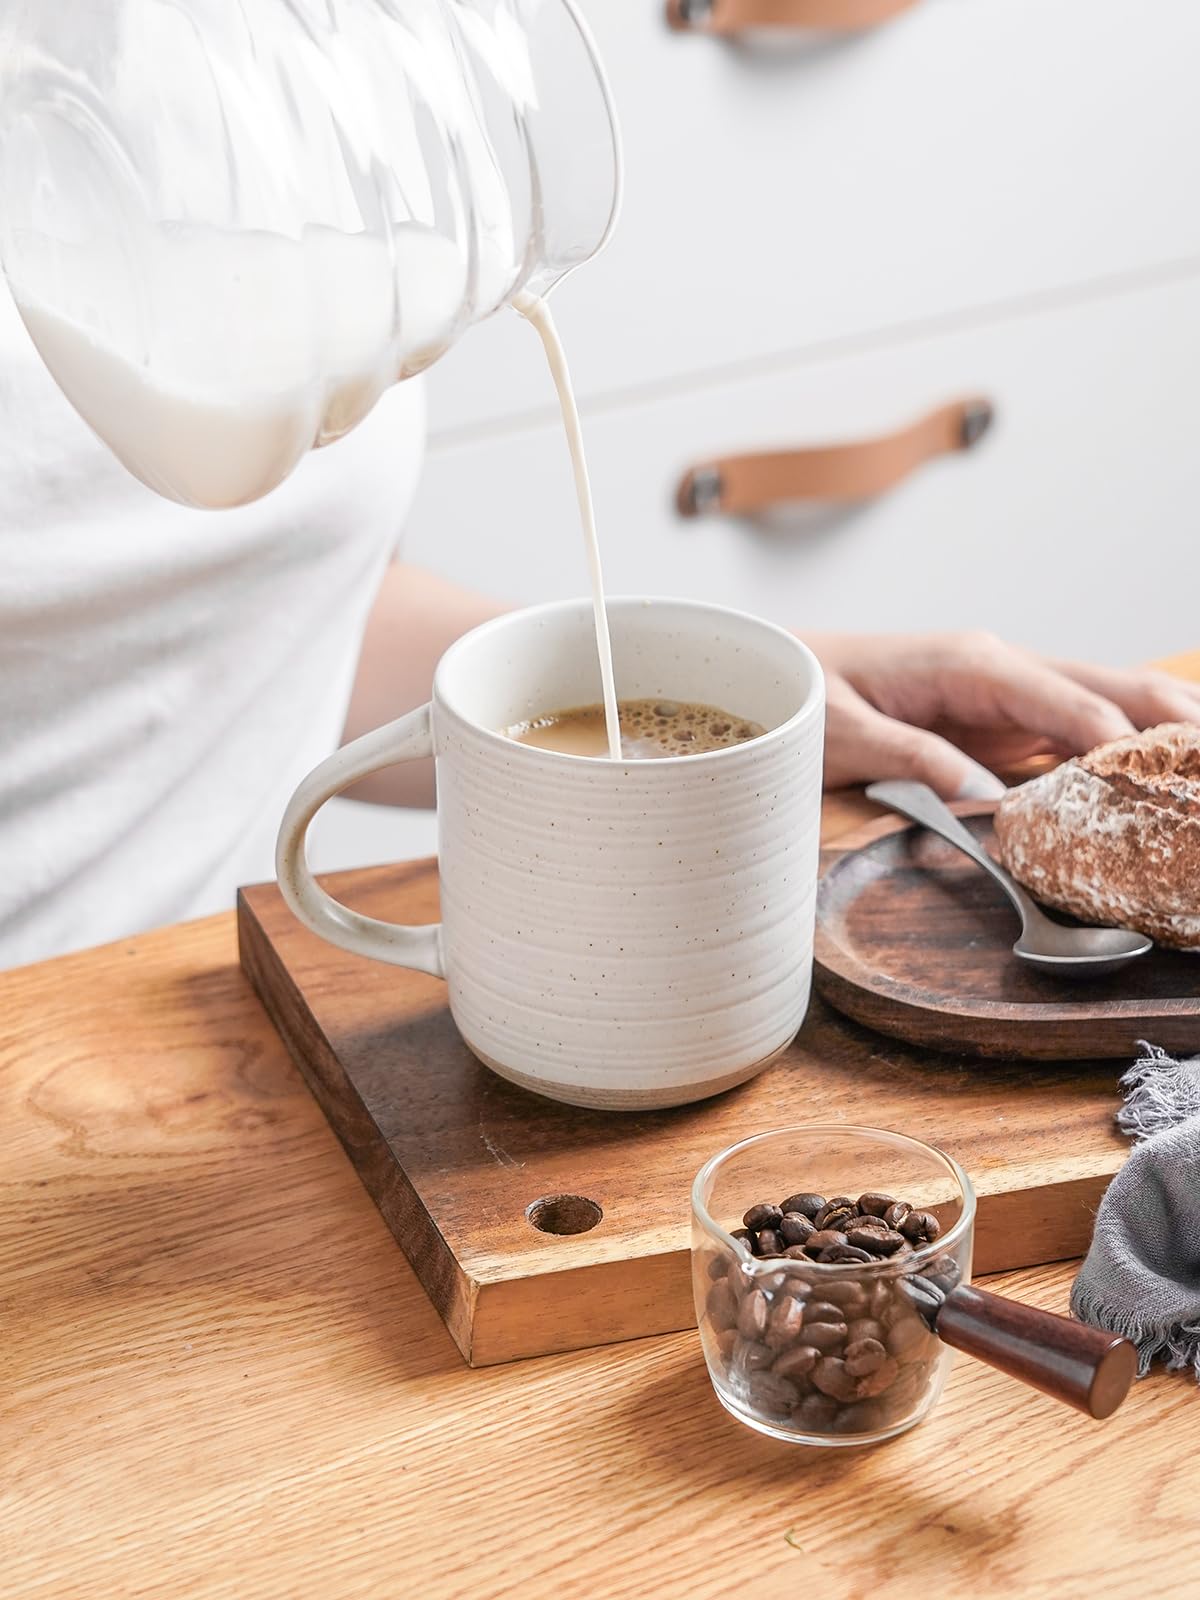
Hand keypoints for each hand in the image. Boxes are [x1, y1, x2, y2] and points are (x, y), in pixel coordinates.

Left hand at [802, 631, 1199, 797]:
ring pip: (1108, 701)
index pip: (1067, 700)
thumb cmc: (801, 698)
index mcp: (970, 664)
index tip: (1160, 777)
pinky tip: (1161, 774)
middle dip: (1175, 720)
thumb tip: (983, 795)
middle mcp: (1003, 668)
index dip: (1119, 740)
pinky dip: (1128, 747)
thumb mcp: (841, 733)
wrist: (778, 675)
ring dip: (1165, 729)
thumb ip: (910, 760)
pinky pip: (1079, 728)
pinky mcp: (1004, 718)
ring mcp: (1009, 692)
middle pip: (1112, 686)